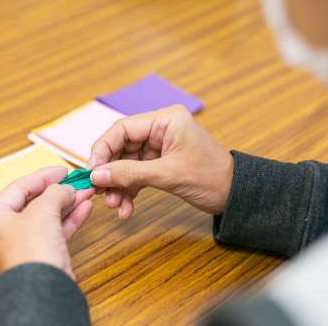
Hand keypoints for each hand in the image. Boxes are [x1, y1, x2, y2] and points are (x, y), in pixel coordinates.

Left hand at [0, 167, 94, 278]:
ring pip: (45, 219)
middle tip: (76, 182)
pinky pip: (52, 233)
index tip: (62, 170)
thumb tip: (65, 189)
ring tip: (86, 193)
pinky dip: (68, 221)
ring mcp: (19, 248)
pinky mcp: (36, 259)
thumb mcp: (42, 210)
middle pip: (32, 204)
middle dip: (58, 192)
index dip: (42, 176)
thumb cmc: (30, 250)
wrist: (41, 289)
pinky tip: (84, 208)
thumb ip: (54, 192)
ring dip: (66, 205)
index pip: (17, 188)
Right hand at [88, 105, 232, 218]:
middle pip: (121, 147)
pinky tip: (127, 208)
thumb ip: (130, 173)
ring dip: (119, 185)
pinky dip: (130, 190)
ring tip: (116, 206)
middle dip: (111, 173)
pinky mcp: (161, 162)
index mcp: (166, 120)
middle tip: (101, 193)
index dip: (102, 150)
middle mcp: (161, 129)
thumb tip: (97, 175)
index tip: (91, 172)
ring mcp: (161, 146)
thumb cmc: (211, 177)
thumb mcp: (168, 175)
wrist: (236, 195)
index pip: (122, 129)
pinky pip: (137, 173)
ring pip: (127, 163)